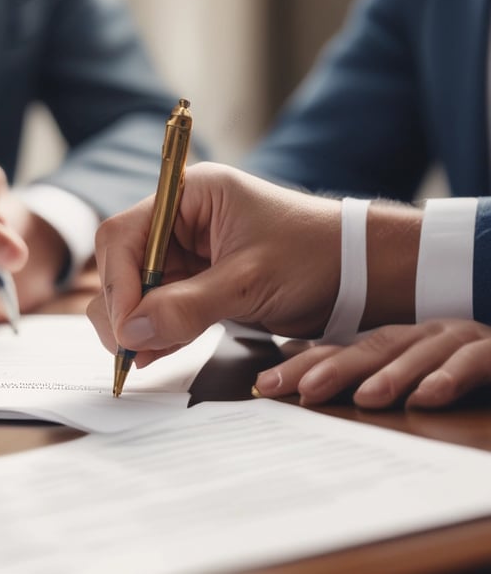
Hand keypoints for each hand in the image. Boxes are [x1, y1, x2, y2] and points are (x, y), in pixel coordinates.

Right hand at [87, 162, 343, 365]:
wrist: (361, 273)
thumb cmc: (315, 257)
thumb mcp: (248, 282)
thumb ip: (186, 307)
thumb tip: (130, 333)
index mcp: (190, 196)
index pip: (124, 235)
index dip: (118, 282)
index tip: (126, 327)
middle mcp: (182, 220)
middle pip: (124, 262)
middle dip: (122, 307)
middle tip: (128, 349)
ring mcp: (189, 252)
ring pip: (138, 288)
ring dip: (136, 324)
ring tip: (139, 359)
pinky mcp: (198, 280)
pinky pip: (162, 306)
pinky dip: (156, 331)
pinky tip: (152, 354)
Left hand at [253, 319, 490, 408]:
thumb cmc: (454, 364)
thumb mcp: (402, 370)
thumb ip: (356, 370)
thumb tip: (297, 370)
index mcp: (392, 342)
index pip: (338, 352)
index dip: (301, 366)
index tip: (265, 386)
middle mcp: (416, 336)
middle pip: (368, 349)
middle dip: (331, 369)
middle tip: (300, 388)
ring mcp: (455, 342)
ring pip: (415, 353)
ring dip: (389, 374)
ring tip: (363, 397)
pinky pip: (471, 363)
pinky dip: (448, 377)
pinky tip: (427, 396)